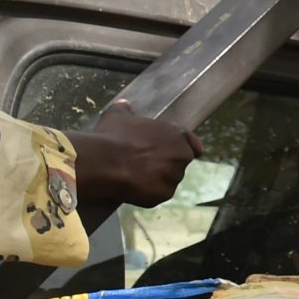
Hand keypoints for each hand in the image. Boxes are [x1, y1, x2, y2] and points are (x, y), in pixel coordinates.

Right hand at [67, 102, 202, 210]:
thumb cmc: (113, 135)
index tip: (170, 153)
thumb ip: (124, 110)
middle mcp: (183, 155)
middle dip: (166, 164)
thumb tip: (123, 104)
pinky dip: (149, 193)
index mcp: (178, 134)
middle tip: (144, 165)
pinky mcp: (165, 193)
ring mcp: (175, 176)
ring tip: (134, 176)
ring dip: (157, 179)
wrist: (104, 162)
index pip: (194, 145)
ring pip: (169, 179)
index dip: (183, 149)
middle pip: (180, 163)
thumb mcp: (117, 117)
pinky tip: (132, 188)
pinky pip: (158, 194)